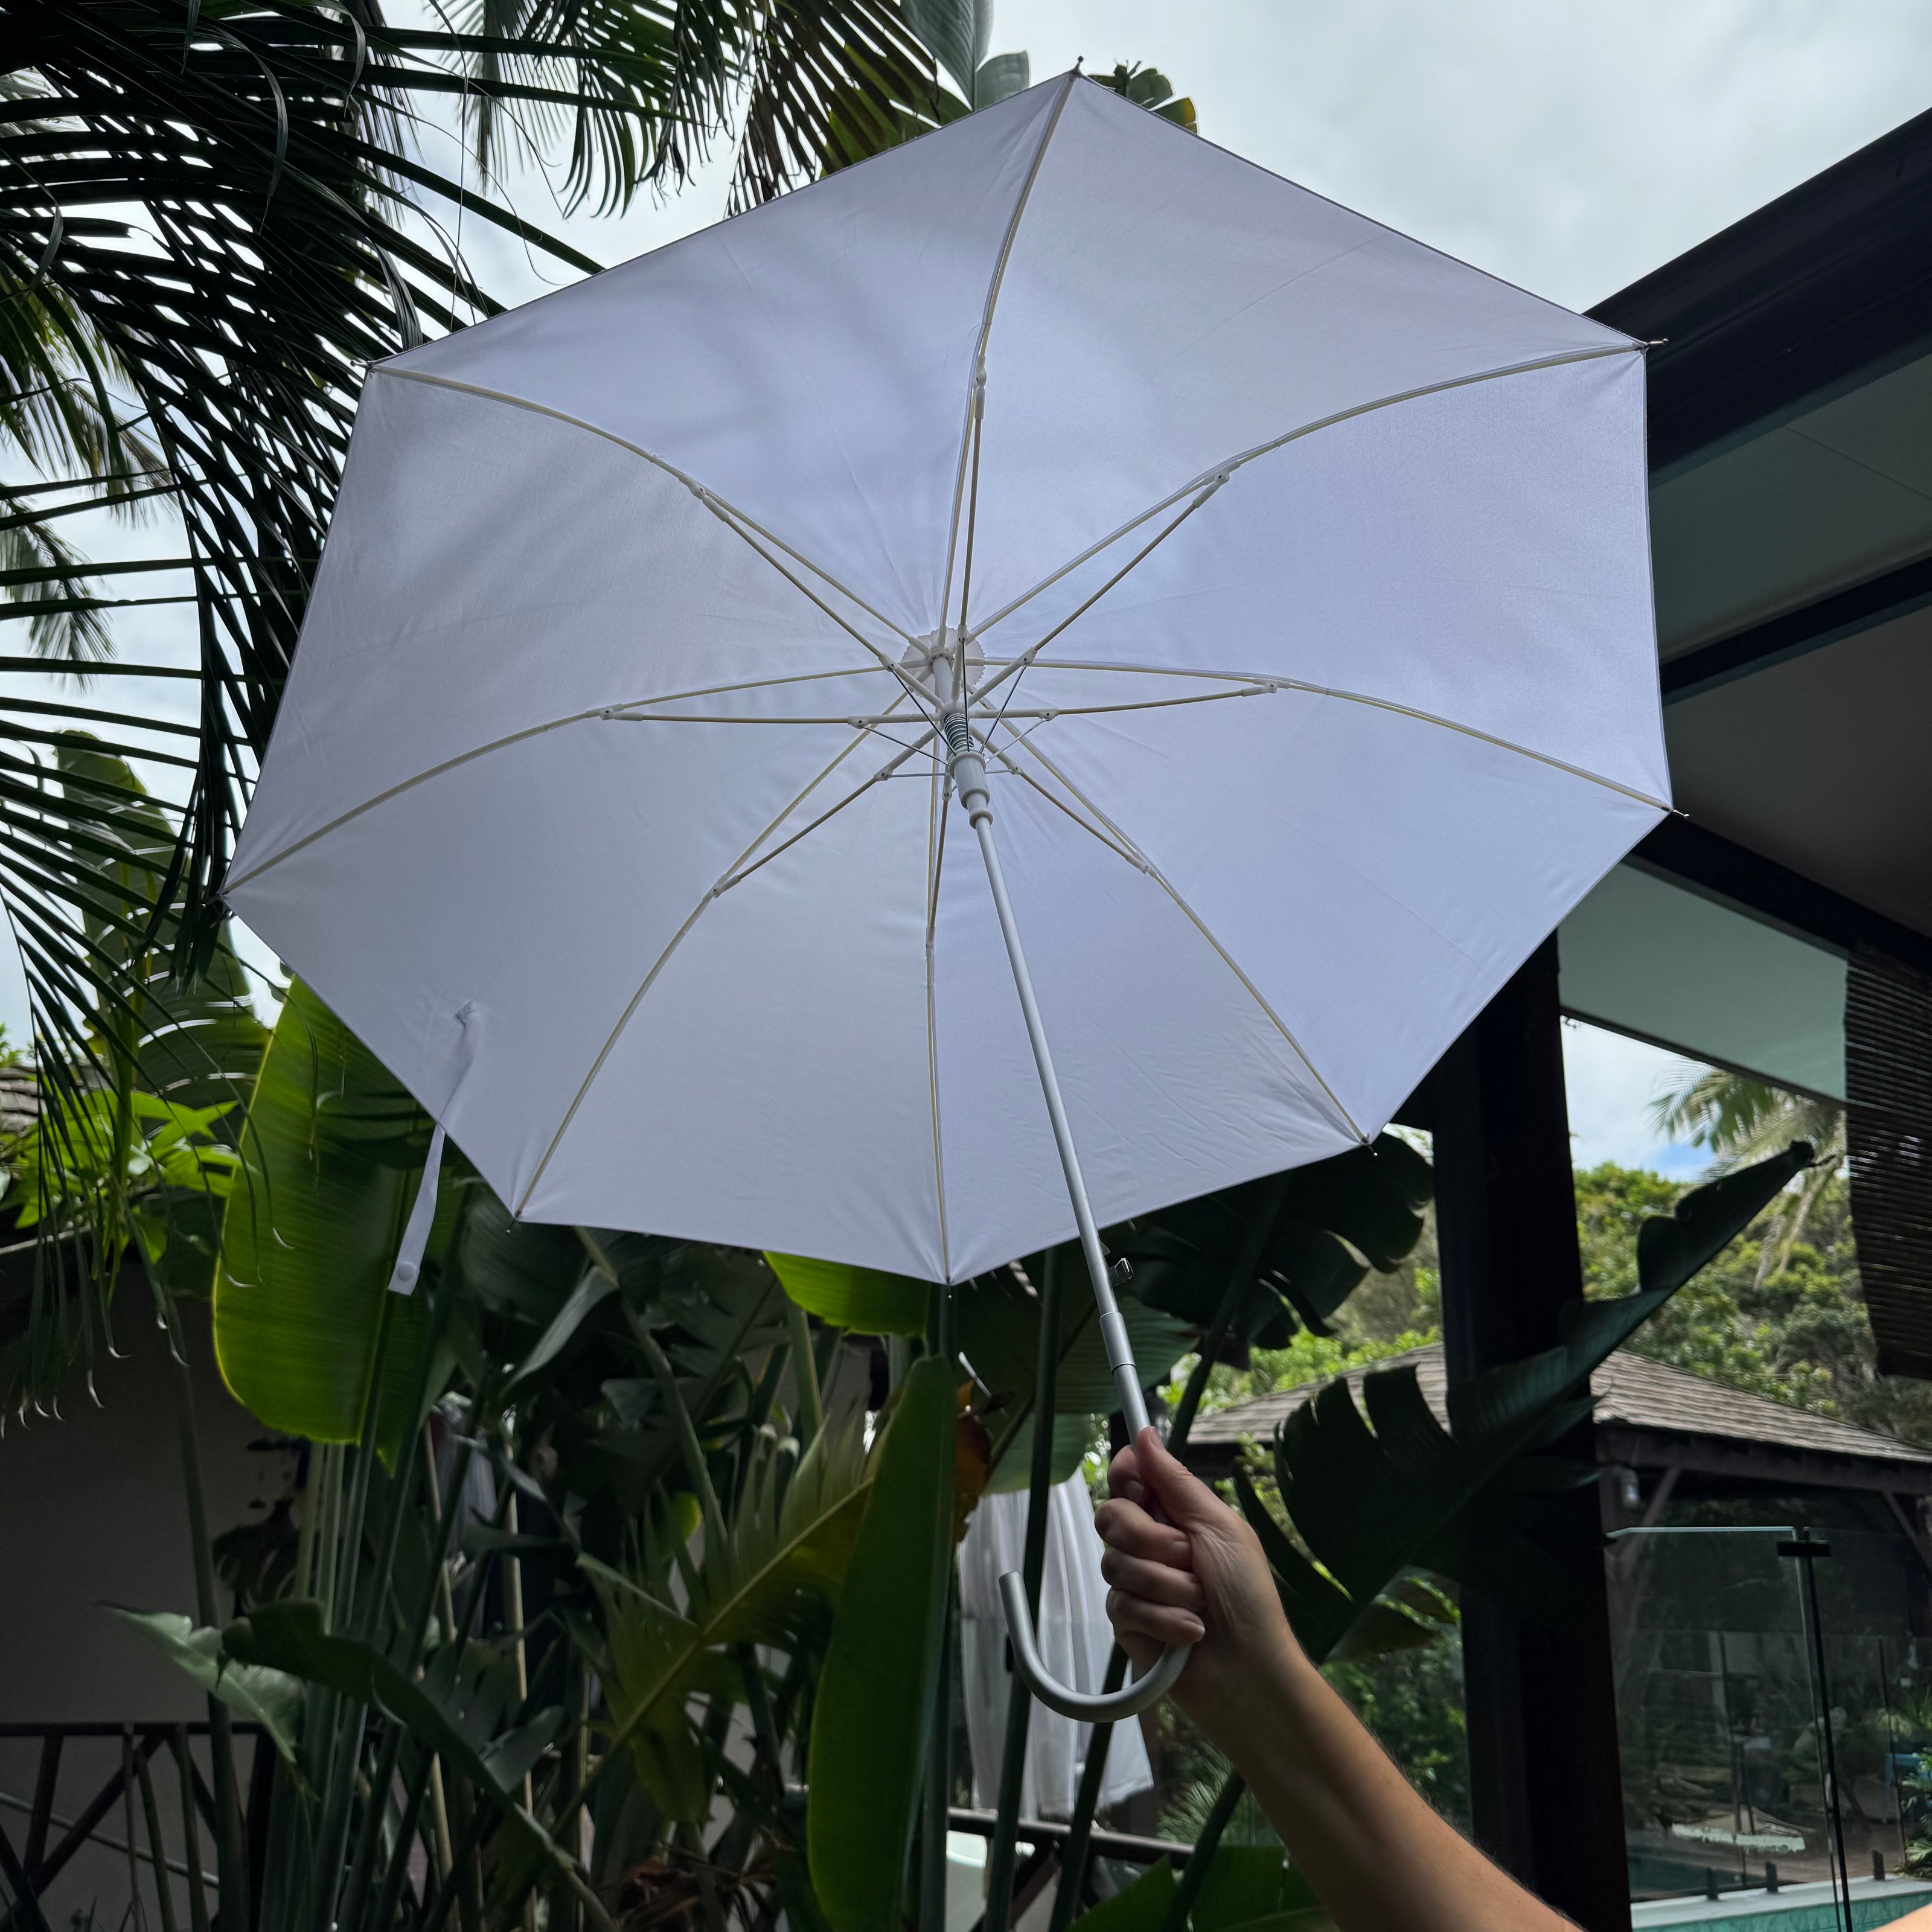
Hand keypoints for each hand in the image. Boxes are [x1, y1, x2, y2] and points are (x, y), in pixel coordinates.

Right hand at [1095, 1426, 1301, 1722]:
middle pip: (1111, 1515)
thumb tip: (1144, 1433)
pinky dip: (1163, 1620)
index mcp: (1174, 1515)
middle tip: (1188, 1557)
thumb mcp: (1219, 1527)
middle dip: (1152, 1539)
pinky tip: (1188, 1634)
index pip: (1128, 1478)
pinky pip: (1121, 1606)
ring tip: (1199, 1605)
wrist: (1249, 1671)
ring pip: (1115, 1563)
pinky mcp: (1127, 1624)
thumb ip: (1175, 1482)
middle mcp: (1150, 1545)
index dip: (1126, 1477)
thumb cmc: (1247, 1595)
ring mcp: (1136, 1584)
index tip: (1139, 1489)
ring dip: (1167, 1587)